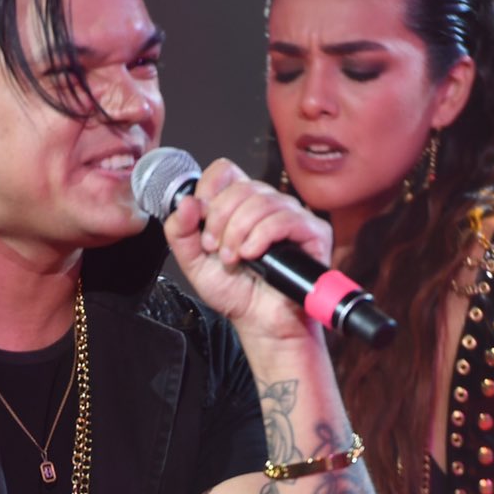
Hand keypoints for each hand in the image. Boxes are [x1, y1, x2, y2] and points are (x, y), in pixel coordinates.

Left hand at [161, 158, 335, 342]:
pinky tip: (252, 255)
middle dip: (220, 219)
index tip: (202, 220)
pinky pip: (284, 219)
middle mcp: (267, 205)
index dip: (210, 190)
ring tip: (233, 258)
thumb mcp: (194, 263)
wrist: (259, 322)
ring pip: (261, 201)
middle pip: (241, 186)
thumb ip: (180, 232)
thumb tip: (187, 202)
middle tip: (215, 248)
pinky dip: (261, 236)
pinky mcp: (312, 232)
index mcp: (240, 206)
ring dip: (238, 232)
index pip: (225, 171)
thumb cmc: (235, 292)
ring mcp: (291, 215)